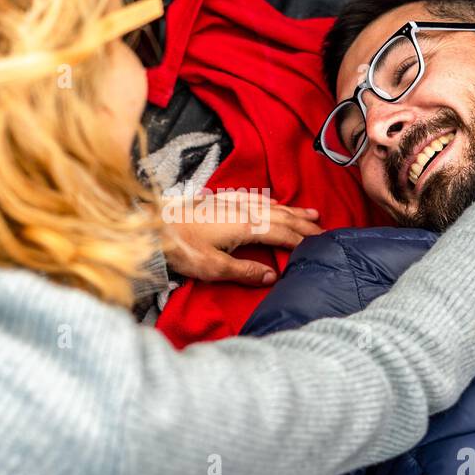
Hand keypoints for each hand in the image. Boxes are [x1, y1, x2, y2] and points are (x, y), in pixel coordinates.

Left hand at [161, 190, 321, 285]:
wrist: (150, 225)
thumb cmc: (180, 248)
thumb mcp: (213, 267)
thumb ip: (244, 271)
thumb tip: (272, 277)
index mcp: (246, 226)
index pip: (283, 233)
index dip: (302, 240)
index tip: (321, 245)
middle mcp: (243, 210)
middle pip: (281, 217)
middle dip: (304, 224)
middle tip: (324, 230)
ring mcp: (231, 202)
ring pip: (270, 205)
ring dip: (292, 211)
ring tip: (311, 214)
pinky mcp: (219, 200)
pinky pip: (254, 198)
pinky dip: (270, 202)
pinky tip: (273, 202)